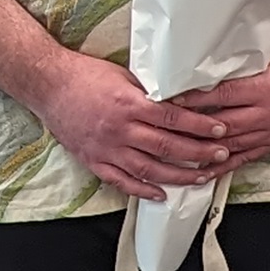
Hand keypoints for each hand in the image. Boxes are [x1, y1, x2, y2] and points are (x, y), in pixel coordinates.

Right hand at [33, 53, 229, 202]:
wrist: (48, 85)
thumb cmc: (87, 75)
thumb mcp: (125, 76)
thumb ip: (151, 92)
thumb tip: (183, 100)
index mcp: (130, 104)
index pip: (174, 118)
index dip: (200, 126)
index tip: (220, 130)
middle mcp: (120, 129)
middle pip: (167, 146)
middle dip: (198, 153)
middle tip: (221, 155)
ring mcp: (106, 148)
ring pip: (149, 169)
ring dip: (179, 176)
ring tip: (201, 178)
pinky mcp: (94, 161)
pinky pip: (121, 182)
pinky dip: (143, 191)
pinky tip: (162, 195)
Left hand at [174, 42, 269, 174]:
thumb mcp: (268, 61)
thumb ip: (239, 72)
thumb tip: (204, 75)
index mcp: (266, 88)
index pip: (222, 95)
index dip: (195, 99)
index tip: (171, 99)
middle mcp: (269, 113)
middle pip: (223, 123)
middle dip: (192, 126)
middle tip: (166, 126)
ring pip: (231, 144)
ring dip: (203, 148)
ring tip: (176, 150)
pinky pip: (244, 158)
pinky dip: (222, 166)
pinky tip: (203, 170)